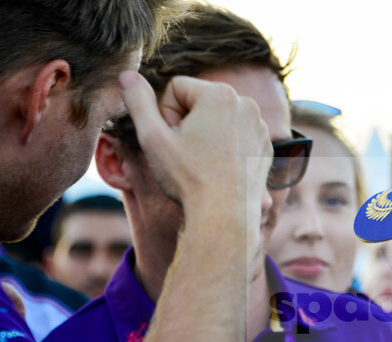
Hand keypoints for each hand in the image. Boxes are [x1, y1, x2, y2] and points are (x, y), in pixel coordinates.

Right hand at [117, 71, 271, 232]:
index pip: (177, 88)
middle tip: (187, 155)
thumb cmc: (188, 178)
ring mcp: (260, 126)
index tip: (172, 141)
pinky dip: (226, 148)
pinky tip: (220, 171)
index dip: (165, 115)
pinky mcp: (266, 147)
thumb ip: (137, 101)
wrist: (225, 216)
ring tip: (204, 164)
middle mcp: (246, 104)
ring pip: (218, 120)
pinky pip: (237, 136)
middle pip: (199, 103)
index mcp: (220, 94)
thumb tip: (126, 74)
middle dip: (187, 124)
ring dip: (206, 136)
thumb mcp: (152, 138)